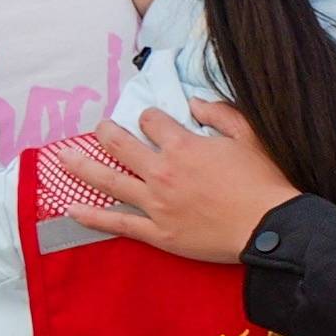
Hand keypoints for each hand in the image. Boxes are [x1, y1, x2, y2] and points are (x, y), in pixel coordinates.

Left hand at [65, 101, 301, 263]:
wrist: (270, 227)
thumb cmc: (263, 181)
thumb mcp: (249, 135)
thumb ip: (220, 114)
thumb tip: (194, 103)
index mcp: (183, 146)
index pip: (152, 121)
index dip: (151, 118)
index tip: (154, 122)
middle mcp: (162, 171)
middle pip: (120, 145)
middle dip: (107, 132)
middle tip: (100, 128)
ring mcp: (155, 204)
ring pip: (109, 181)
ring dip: (84, 167)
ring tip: (64, 158)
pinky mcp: (158, 233)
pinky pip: (118, 223)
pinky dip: (93, 217)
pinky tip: (72, 209)